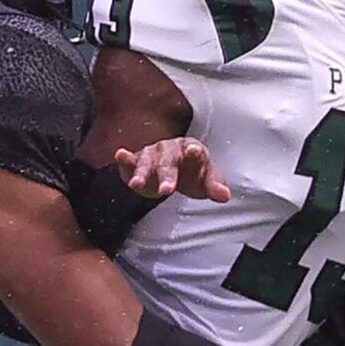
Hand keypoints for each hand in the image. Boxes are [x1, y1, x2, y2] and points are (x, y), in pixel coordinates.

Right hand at [114, 136, 231, 203]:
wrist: (174, 172)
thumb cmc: (193, 174)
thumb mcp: (206, 182)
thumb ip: (215, 187)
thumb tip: (224, 196)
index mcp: (191, 149)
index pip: (193, 150)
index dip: (193, 151)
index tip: (193, 151)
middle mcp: (171, 149)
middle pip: (168, 162)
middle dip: (166, 175)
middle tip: (166, 190)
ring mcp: (153, 153)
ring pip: (147, 162)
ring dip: (142, 172)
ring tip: (136, 185)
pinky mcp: (137, 161)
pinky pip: (131, 159)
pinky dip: (125, 158)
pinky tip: (120, 155)